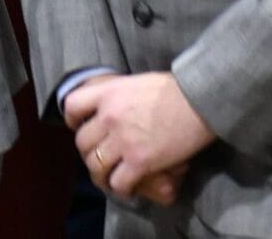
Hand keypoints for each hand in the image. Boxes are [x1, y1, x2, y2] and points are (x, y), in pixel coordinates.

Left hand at [66, 72, 215, 202]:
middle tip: (100, 157)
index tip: (79, 126)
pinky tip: (128, 188)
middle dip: (88, 152)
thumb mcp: (137, 83)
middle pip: (82, 142)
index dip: (73, 119)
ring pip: (95, 165)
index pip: (72, 106)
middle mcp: (109, 116)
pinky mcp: (139, 162)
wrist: (200, 100)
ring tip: (110, 177)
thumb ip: (119, 96)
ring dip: (101, 174)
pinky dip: (121, 188)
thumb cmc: (175, 89)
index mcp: (108, 93)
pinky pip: (118, 183)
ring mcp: (123, 140)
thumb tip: (116, 107)